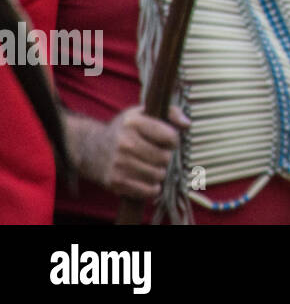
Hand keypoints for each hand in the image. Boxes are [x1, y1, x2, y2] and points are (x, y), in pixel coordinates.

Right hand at [67, 105, 189, 199]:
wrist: (90, 148)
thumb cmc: (124, 129)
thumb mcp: (143, 113)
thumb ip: (171, 112)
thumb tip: (187, 125)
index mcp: (133, 122)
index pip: (171, 137)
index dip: (173, 140)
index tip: (166, 141)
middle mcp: (125, 143)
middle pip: (165, 158)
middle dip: (166, 157)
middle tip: (157, 155)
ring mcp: (119, 163)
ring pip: (158, 175)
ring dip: (159, 172)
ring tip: (151, 166)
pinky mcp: (115, 181)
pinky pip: (147, 190)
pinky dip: (152, 188)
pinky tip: (148, 180)